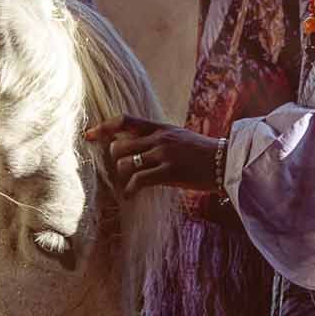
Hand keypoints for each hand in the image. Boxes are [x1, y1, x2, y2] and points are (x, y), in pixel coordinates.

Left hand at [86, 116, 221, 197]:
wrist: (226, 162)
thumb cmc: (201, 154)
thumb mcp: (177, 138)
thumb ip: (156, 139)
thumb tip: (132, 146)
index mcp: (160, 127)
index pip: (124, 119)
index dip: (103, 127)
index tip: (89, 135)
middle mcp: (159, 138)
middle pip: (118, 146)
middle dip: (114, 161)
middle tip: (122, 173)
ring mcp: (164, 154)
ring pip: (125, 164)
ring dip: (122, 178)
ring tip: (128, 187)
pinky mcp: (170, 172)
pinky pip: (138, 181)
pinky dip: (129, 190)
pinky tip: (130, 196)